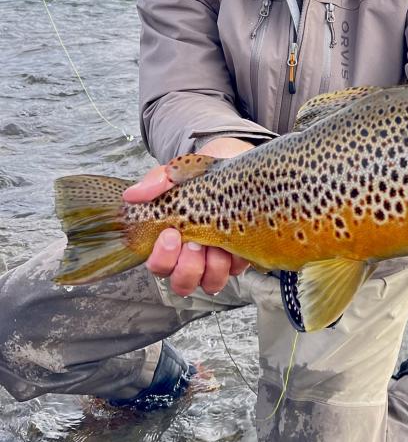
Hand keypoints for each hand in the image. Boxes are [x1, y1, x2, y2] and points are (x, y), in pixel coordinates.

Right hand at [123, 137, 254, 296]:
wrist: (236, 158)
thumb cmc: (205, 172)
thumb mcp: (180, 170)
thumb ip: (157, 182)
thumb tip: (132, 195)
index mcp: (172, 240)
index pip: (159, 266)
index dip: (162, 258)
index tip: (170, 234)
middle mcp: (193, 255)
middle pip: (182, 283)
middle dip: (188, 266)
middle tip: (195, 242)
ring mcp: (217, 258)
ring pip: (210, 283)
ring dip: (213, 266)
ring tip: (217, 242)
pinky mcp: (240, 255)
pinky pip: (237, 269)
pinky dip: (236, 257)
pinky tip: (236, 236)